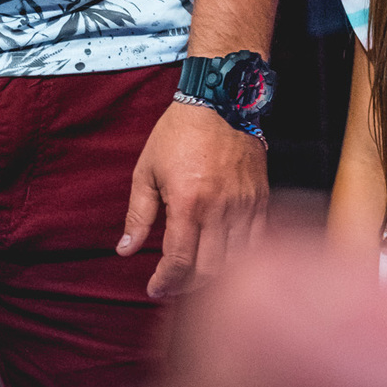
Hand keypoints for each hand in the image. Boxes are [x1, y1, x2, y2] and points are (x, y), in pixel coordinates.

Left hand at [117, 98, 267, 298]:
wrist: (220, 98)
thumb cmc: (178, 133)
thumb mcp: (147, 171)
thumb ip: (138, 215)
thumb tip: (124, 251)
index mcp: (188, 202)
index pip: (180, 261)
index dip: (166, 283)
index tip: (155, 289)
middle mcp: (220, 208)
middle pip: (209, 269)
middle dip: (188, 285)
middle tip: (173, 284)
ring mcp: (245, 204)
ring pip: (237, 261)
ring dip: (216, 275)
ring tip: (198, 274)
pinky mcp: (262, 197)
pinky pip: (257, 240)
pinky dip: (241, 257)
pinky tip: (225, 256)